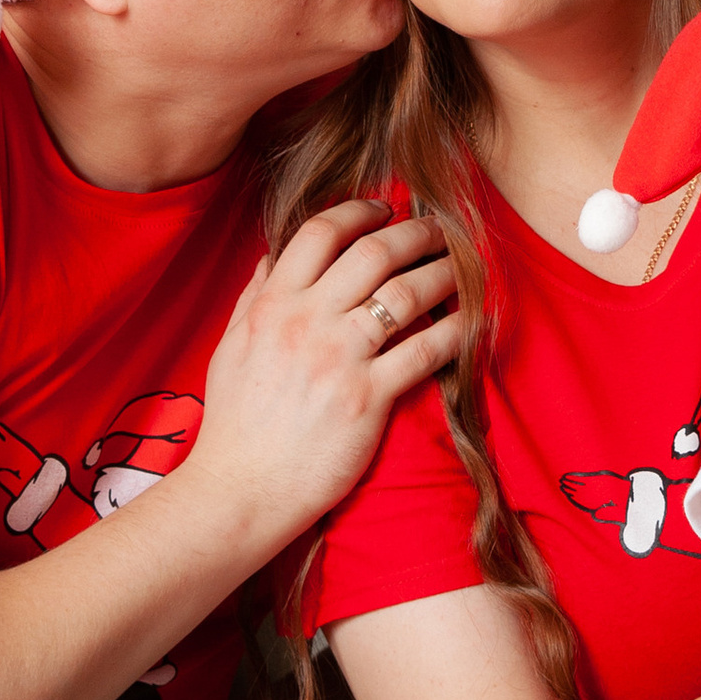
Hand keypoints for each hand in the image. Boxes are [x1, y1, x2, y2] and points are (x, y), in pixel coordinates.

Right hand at [186, 204, 457, 559]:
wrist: (240, 490)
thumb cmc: (235, 425)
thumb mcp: (229, 349)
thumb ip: (252, 298)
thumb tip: (270, 257)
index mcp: (271, 305)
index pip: (321, 233)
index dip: (358, 211)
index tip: (384, 208)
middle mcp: (306, 322)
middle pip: (374, 253)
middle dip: (415, 233)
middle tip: (438, 230)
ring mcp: (338, 359)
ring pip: (406, 294)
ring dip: (443, 273)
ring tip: (463, 267)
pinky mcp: (367, 399)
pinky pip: (424, 352)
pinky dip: (455, 331)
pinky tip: (472, 322)